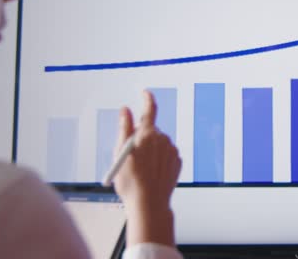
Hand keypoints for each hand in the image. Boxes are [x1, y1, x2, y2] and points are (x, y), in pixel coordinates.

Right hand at [113, 90, 181, 246]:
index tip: (145, 93)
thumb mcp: (120, 153)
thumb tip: (126, 109)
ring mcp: (172, 151)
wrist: (149, 203)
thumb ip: (124, 128)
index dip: (148, 98)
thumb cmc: (130, 180)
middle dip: (142, 136)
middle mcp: (163, 139)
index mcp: (147, 134)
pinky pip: (166, 155)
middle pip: (151, 130)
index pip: (150, 109)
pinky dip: (159, 159)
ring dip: (151, 149)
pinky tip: (151, 172)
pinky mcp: (177, 162)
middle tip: (131, 154)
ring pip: (159, 143)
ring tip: (141, 169)